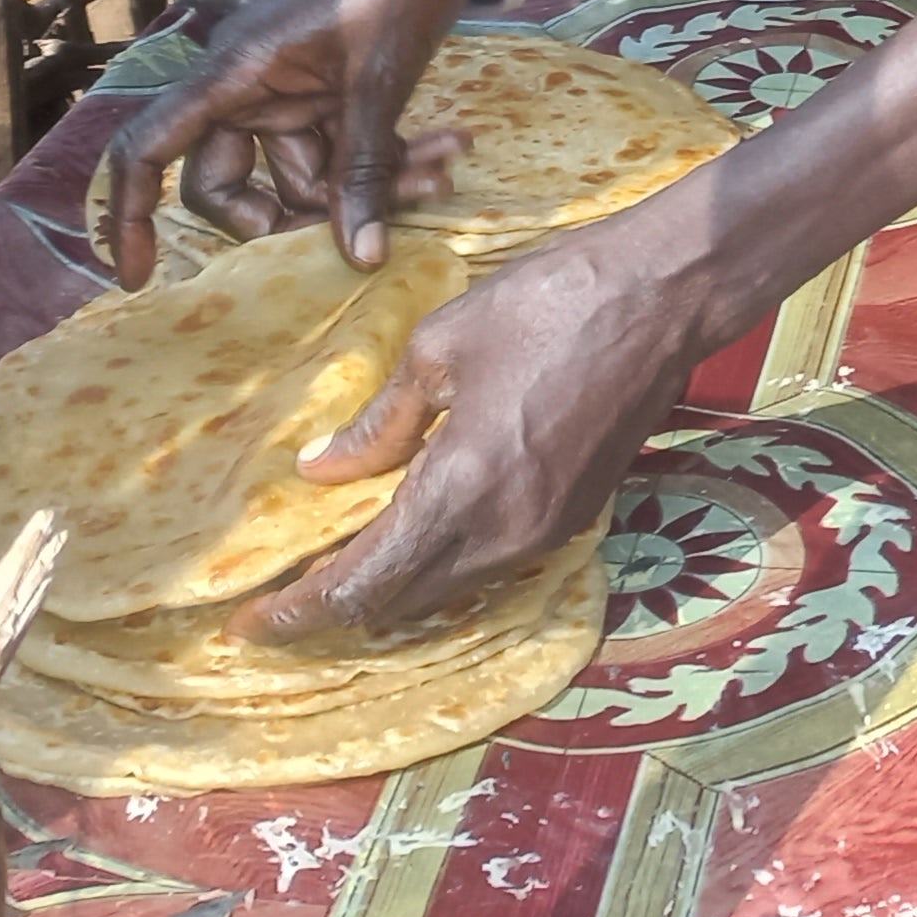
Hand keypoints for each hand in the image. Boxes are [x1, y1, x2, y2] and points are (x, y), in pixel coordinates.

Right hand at [99, 0, 481, 282]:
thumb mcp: (376, 81)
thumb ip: (362, 170)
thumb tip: (360, 257)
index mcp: (232, 74)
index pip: (149, 148)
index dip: (129, 214)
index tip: (136, 278)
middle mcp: (248, 87)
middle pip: (231, 179)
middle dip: (295, 215)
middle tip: (361, 231)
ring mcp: (292, 90)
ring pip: (306, 170)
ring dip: (372, 181)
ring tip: (444, 167)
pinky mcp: (334, 90)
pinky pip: (342, 146)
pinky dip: (388, 156)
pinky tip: (447, 147)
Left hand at [229, 210, 712, 637]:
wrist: (664, 295)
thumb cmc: (548, 302)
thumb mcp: (441, 345)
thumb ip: (380, 421)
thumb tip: (320, 470)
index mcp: (462, 488)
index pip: (365, 583)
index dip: (302, 610)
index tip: (252, 621)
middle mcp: (504, 531)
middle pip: (403, 602)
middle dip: (338, 607)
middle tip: (283, 596)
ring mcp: (546, 531)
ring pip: (449, 587)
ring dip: (392, 586)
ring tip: (339, 567)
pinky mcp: (576, 516)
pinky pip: (490, 562)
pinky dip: (441, 563)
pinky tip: (416, 531)